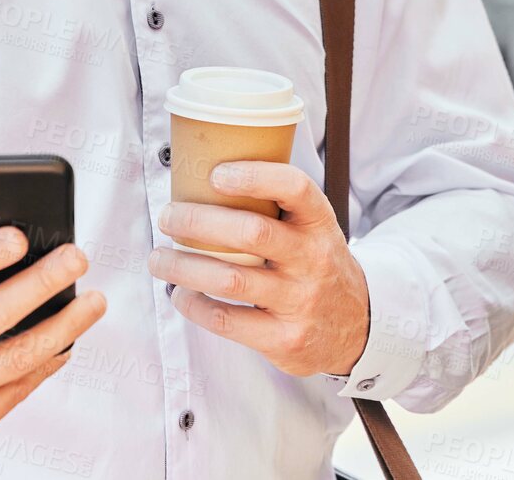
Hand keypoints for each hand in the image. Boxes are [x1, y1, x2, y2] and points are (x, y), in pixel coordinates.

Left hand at [148, 161, 369, 377]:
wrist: (356, 326)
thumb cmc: (315, 264)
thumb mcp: (312, 229)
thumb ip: (274, 206)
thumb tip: (204, 174)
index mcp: (318, 223)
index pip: (296, 188)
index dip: (255, 176)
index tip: (215, 174)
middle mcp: (314, 259)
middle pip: (252, 232)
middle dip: (198, 221)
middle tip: (167, 217)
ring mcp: (301, 301)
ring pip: (231, 279)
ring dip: (183, 266)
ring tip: (158, 259)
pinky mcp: (286, 339)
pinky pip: (228, 321)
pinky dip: (194, 305)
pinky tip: (181, 293)